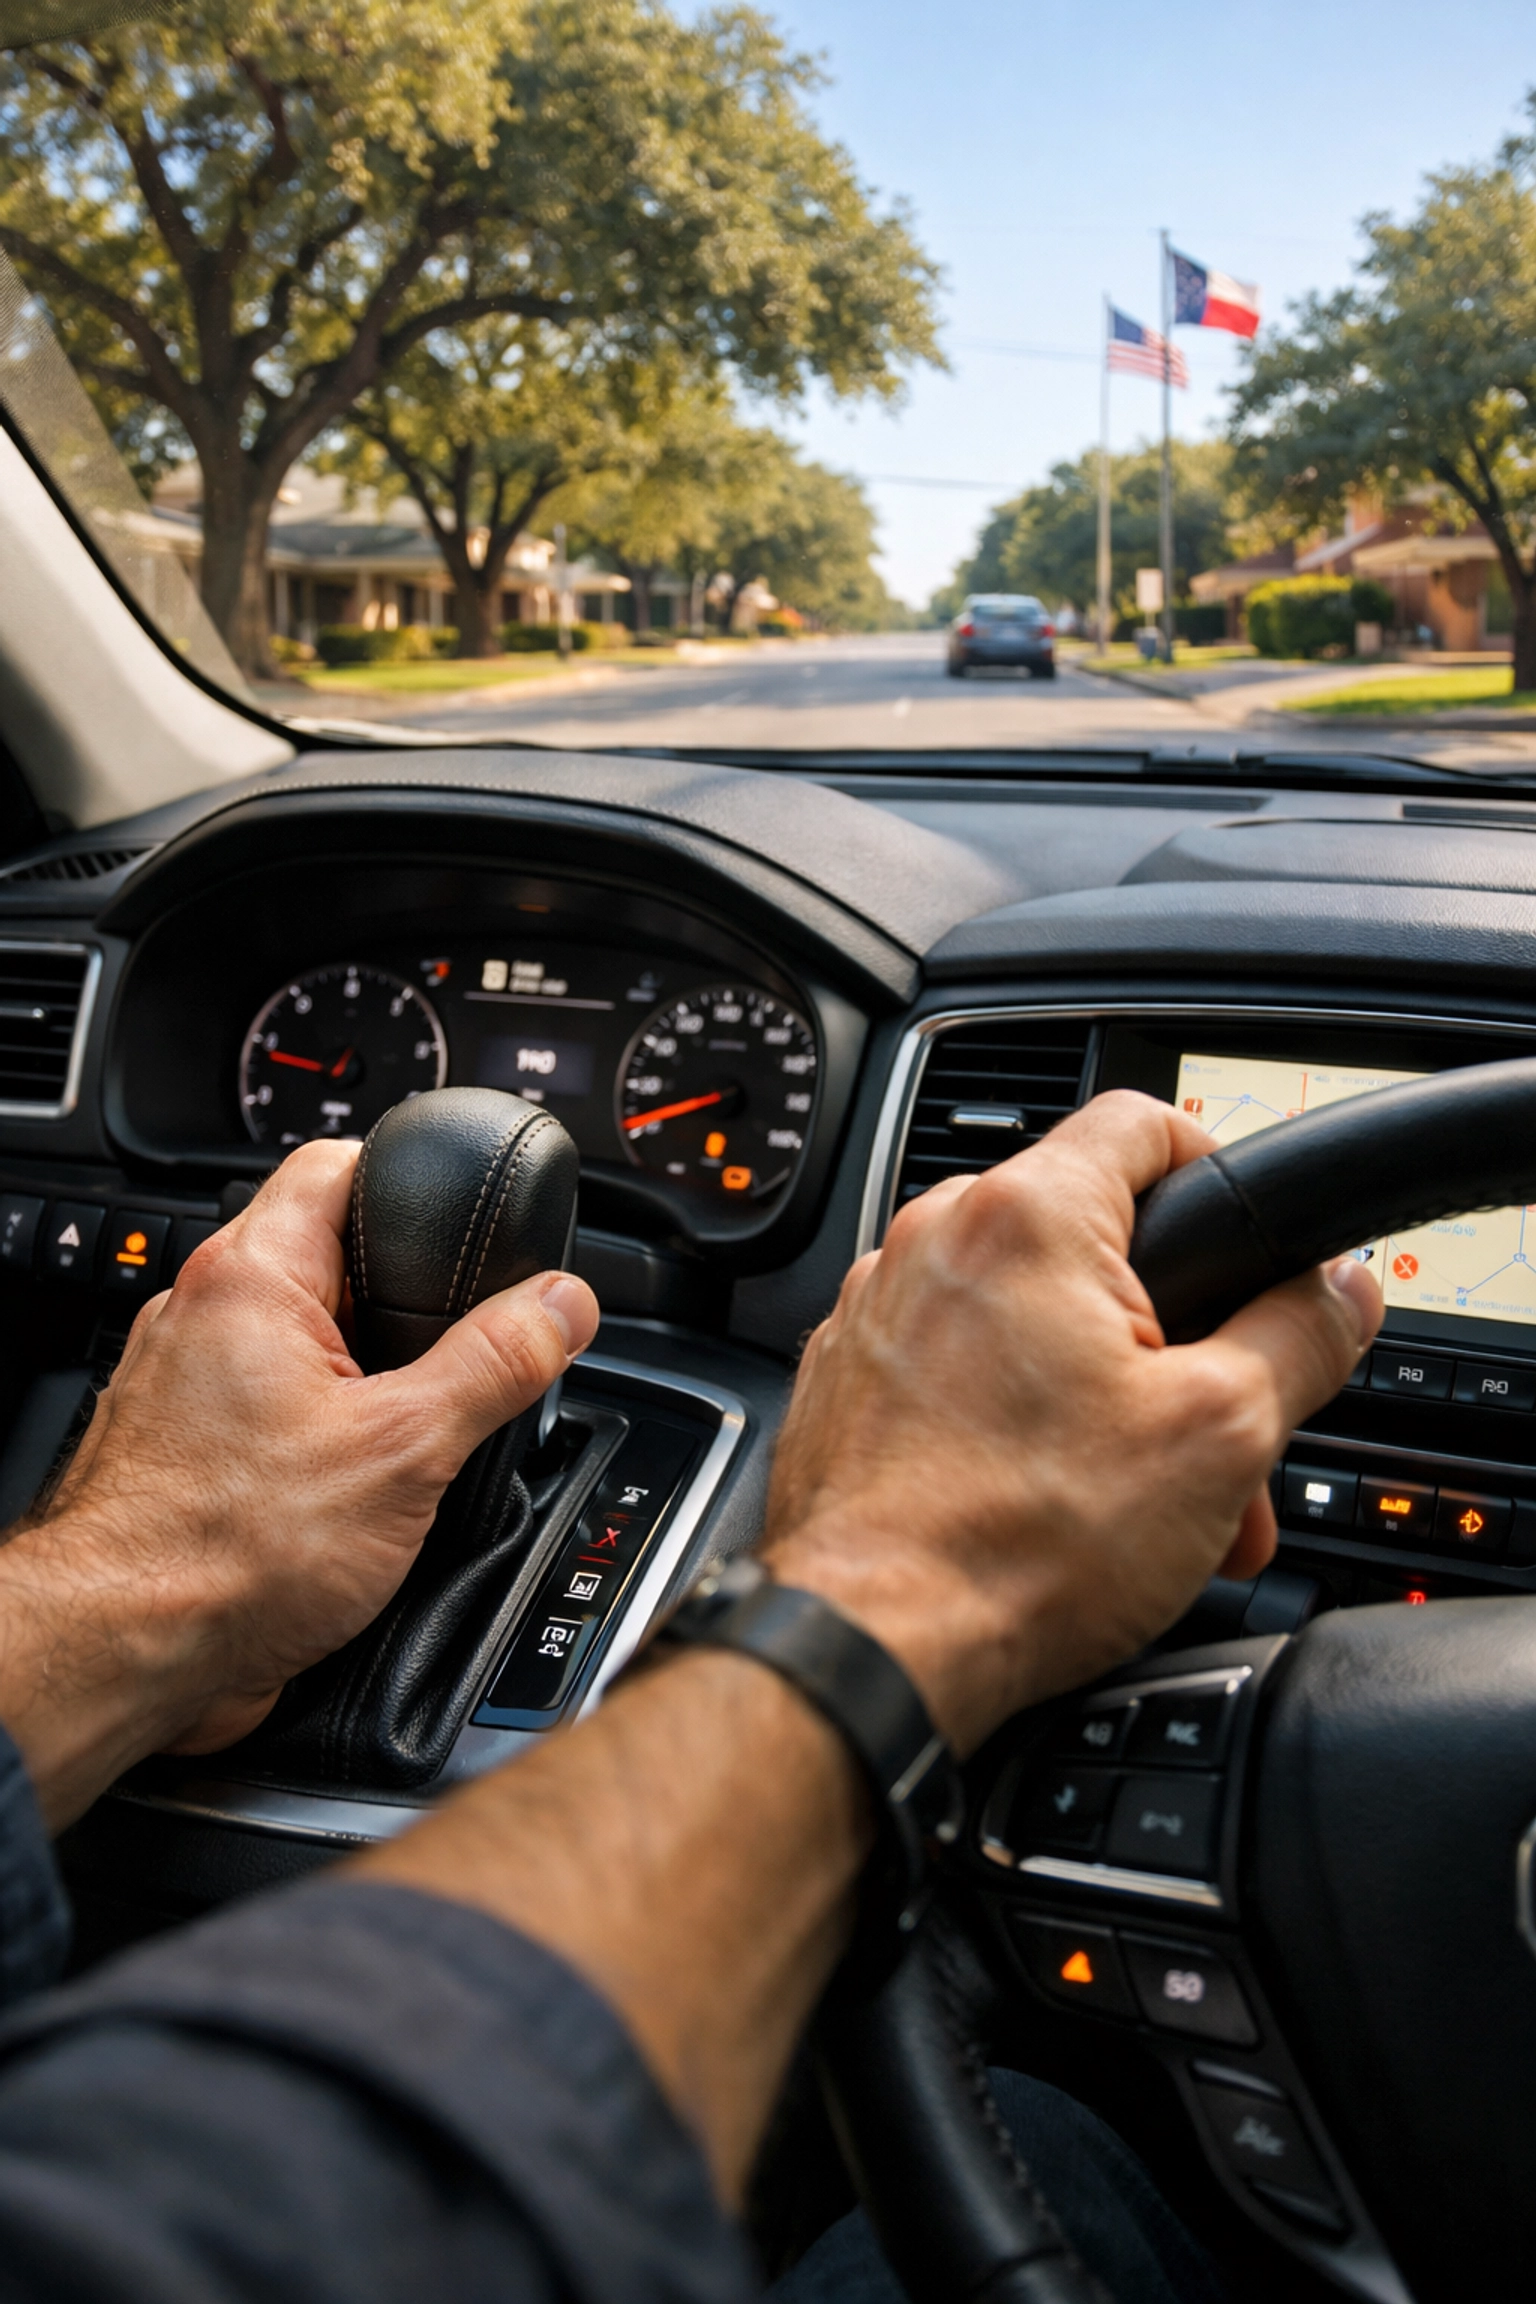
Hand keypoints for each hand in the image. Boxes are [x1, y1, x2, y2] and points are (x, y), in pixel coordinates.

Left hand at [0, 1141, 597, 1825]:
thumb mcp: (404, 1448)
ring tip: (409, 1432)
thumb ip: (494, 1365)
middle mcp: (202, 1315)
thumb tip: (562, 1305)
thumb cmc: (223, 1551)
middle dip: (403, 1302)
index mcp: (250, 1277)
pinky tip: (357, 1489)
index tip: (468, 1218)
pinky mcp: (186, 1451)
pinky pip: (271, 1410)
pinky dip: (322, 1433)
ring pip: (301, 1344)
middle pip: (328, 1260)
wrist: (128, 1656)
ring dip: (362, 1378)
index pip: (335, 1164)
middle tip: (455, 1352)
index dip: (412, 1178)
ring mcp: (186, 1384)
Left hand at [763, 1091, 1379, 1752]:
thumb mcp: (1218, 1435)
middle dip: (1173, 1338)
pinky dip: (1015, 1417)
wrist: (873, 1644)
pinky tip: (1054, 1504)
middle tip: (1216, 1431)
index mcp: (1025, 1218)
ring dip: (1101, 1390)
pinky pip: (955, 1367)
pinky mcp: (847, 1381)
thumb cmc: (1018, 1542)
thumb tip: (1338, 1291)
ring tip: (1143, 1498)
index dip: (1216, 1168)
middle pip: (1090, 1242)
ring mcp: (877, 1310)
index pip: (1143, 1122)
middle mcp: (933, 1242)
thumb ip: (1296, 1338)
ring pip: (1025, 1316)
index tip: (1244, 1239)